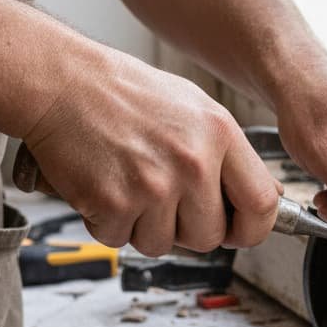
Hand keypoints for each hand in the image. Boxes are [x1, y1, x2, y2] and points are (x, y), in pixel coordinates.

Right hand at [22, 46, 279, 255]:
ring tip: (131, 185)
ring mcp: (153, 185)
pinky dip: (108, 223)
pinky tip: (105, 186)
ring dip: (144, 226)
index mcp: (220, 134)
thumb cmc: (124, 93)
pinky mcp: (113, 203)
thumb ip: (231, 154)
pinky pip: (120, 240)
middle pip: (210, 237)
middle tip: (165, 202)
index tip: (238, 231)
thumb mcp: (196, 107)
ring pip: (163, 244)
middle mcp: (192, 160)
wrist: (61, 82)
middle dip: (188, 230)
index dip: (252, 229)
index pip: (262, 204)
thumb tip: (264, 196)